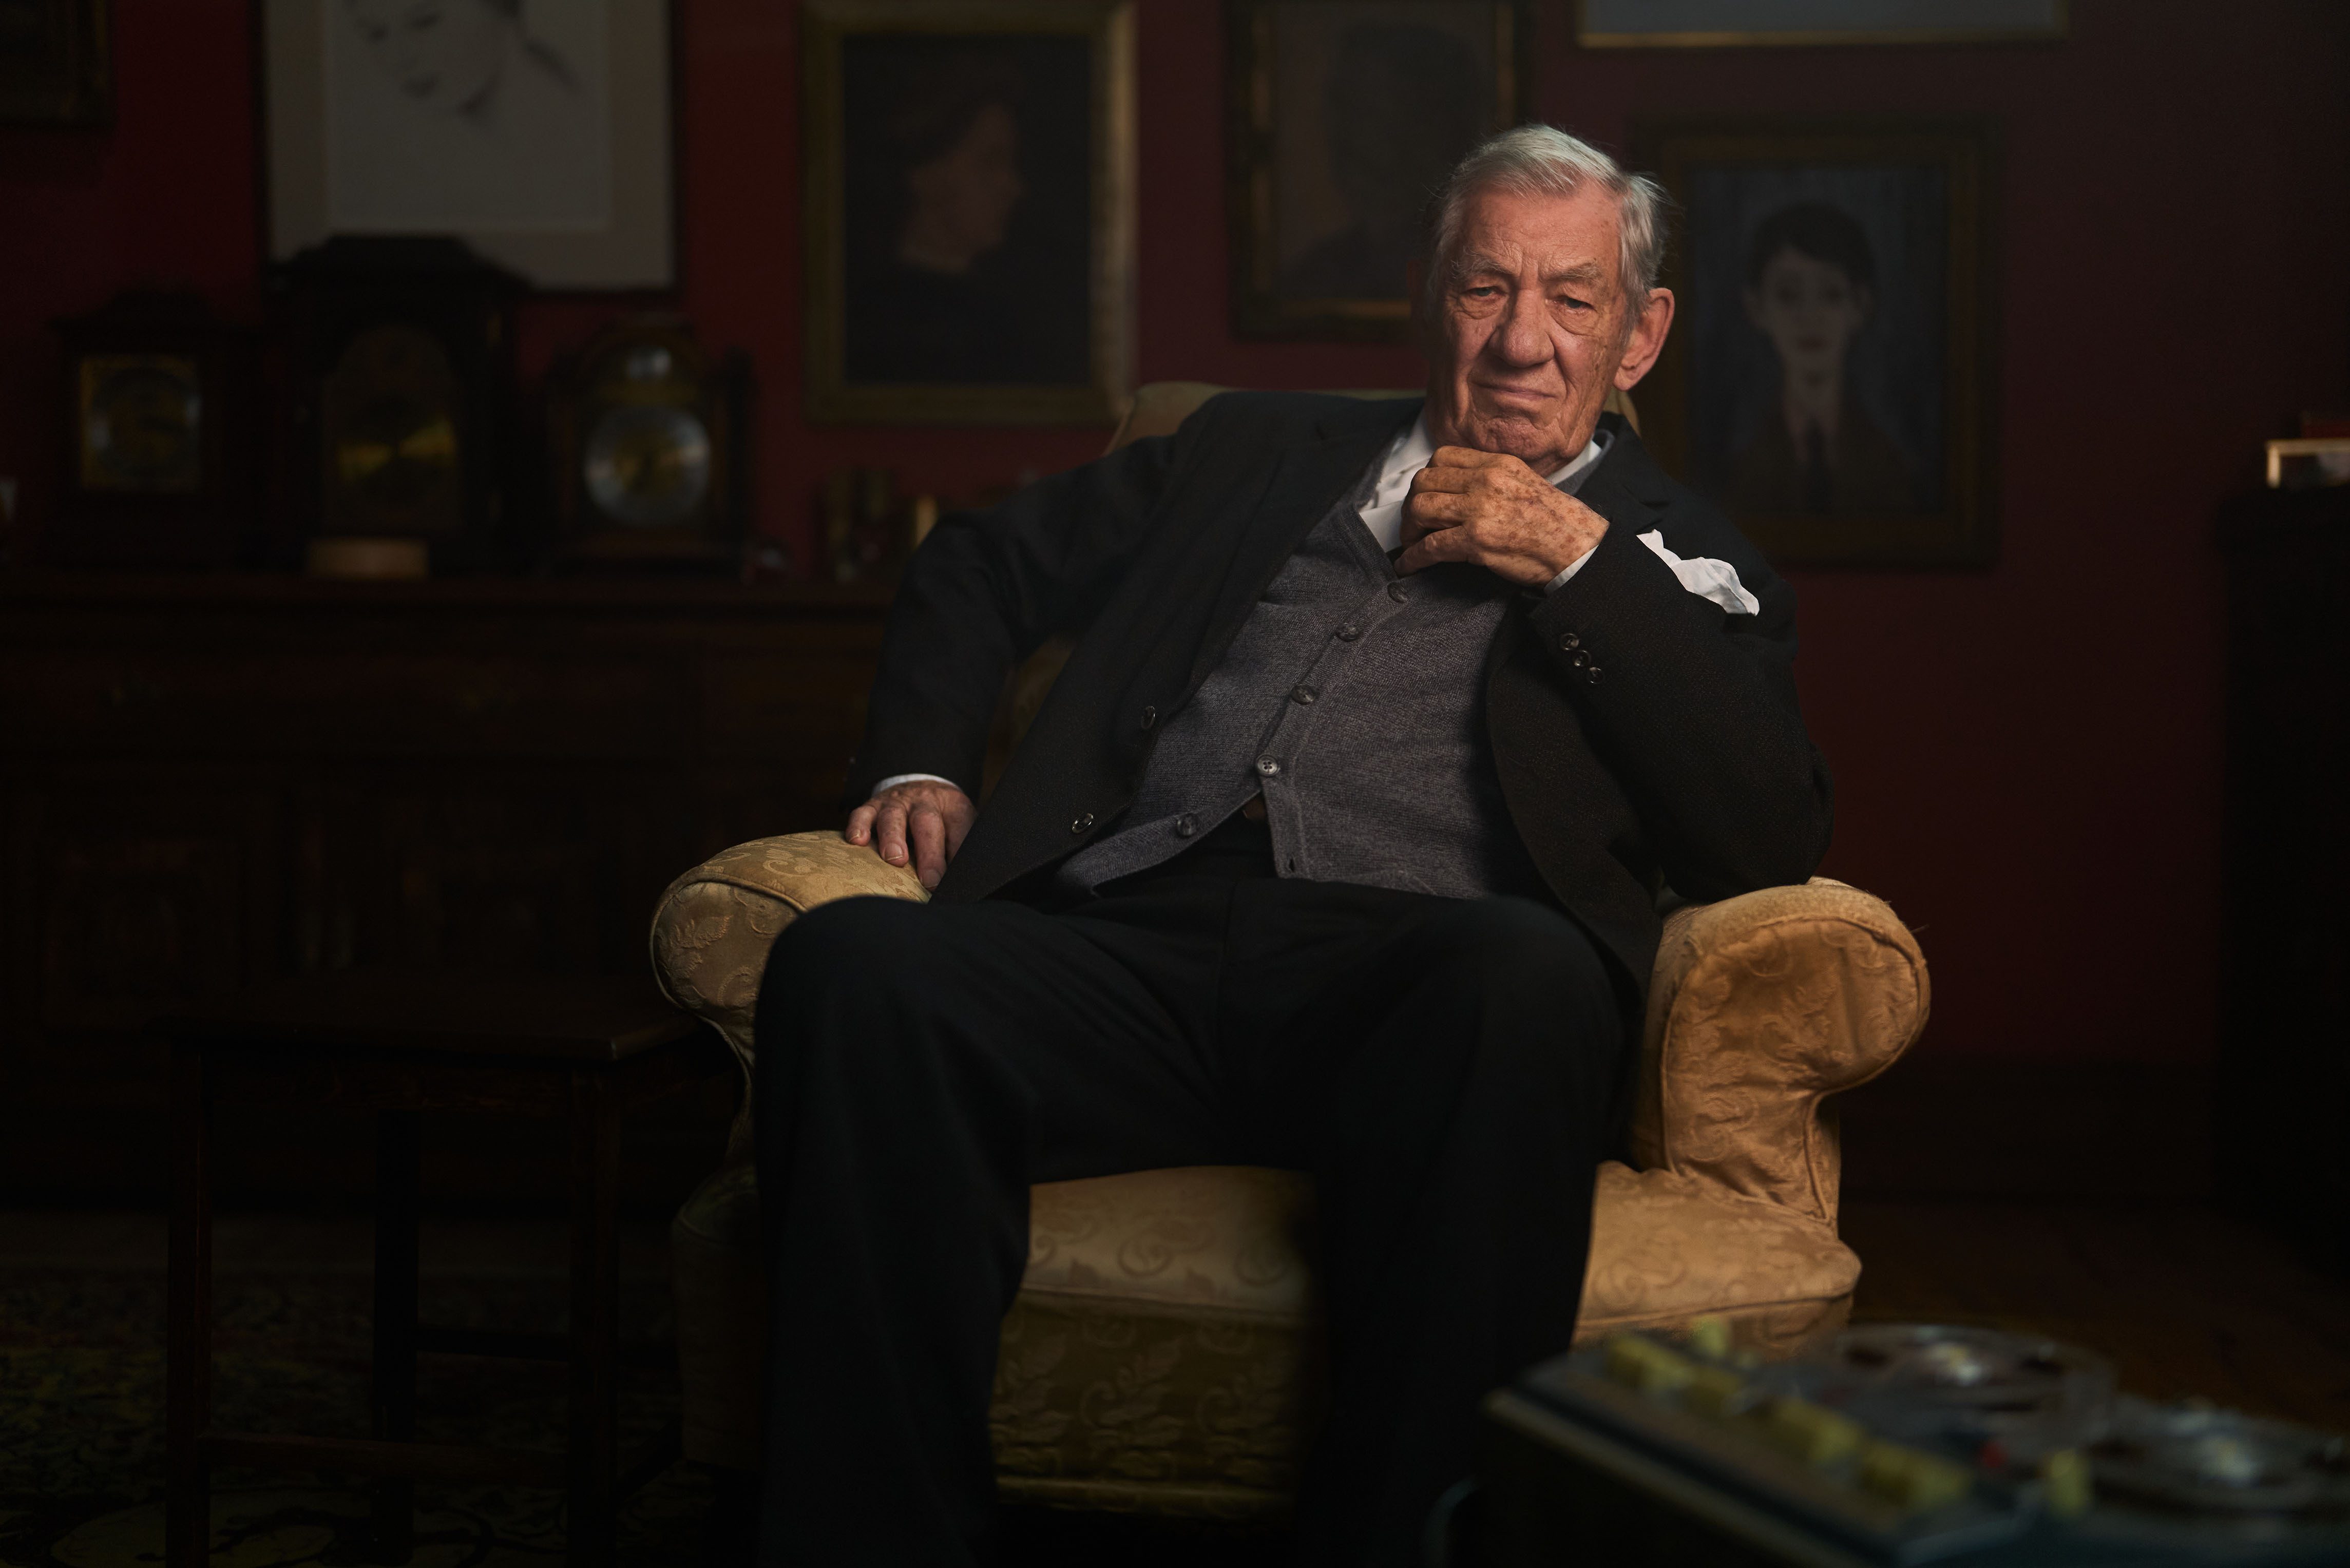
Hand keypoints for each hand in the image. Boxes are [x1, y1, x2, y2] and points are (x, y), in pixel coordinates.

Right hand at [844, 780, 974, 890]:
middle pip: (926, 822)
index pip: (959, 828)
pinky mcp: (873, 805)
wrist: (921, 787)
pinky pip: (862, 812)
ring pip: (893, 816)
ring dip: (893, 838)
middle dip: (929, 852)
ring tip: (895, 859)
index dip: (959, 854)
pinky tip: (858, 841)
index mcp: (953, 806)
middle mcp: (924, 801)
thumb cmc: (943, 818)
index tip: (957, 881)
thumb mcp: (961, 825)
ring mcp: (896, 802)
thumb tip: (966, 882)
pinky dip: (858, 826)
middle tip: (930, 880)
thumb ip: (963, 848)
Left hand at [1395, 445, 1606, 585]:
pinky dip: (1413, 559)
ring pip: (1421, 509)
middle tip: (1413, 524)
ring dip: (1409, 530)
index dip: (1426, 478)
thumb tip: (1458, 489)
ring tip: (1411, 544)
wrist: (1577, 547)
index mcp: (1497, 464)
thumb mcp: (1524, 482)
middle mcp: (1486, 481)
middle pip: (1424, 481)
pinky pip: (1430, 546)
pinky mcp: (1476, 540)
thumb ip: (1491, 479)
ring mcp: (1480, 509)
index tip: (1424, 494)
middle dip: (1411, 505)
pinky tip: (1409, 566)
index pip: (1442, 457)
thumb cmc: (1555, 522)